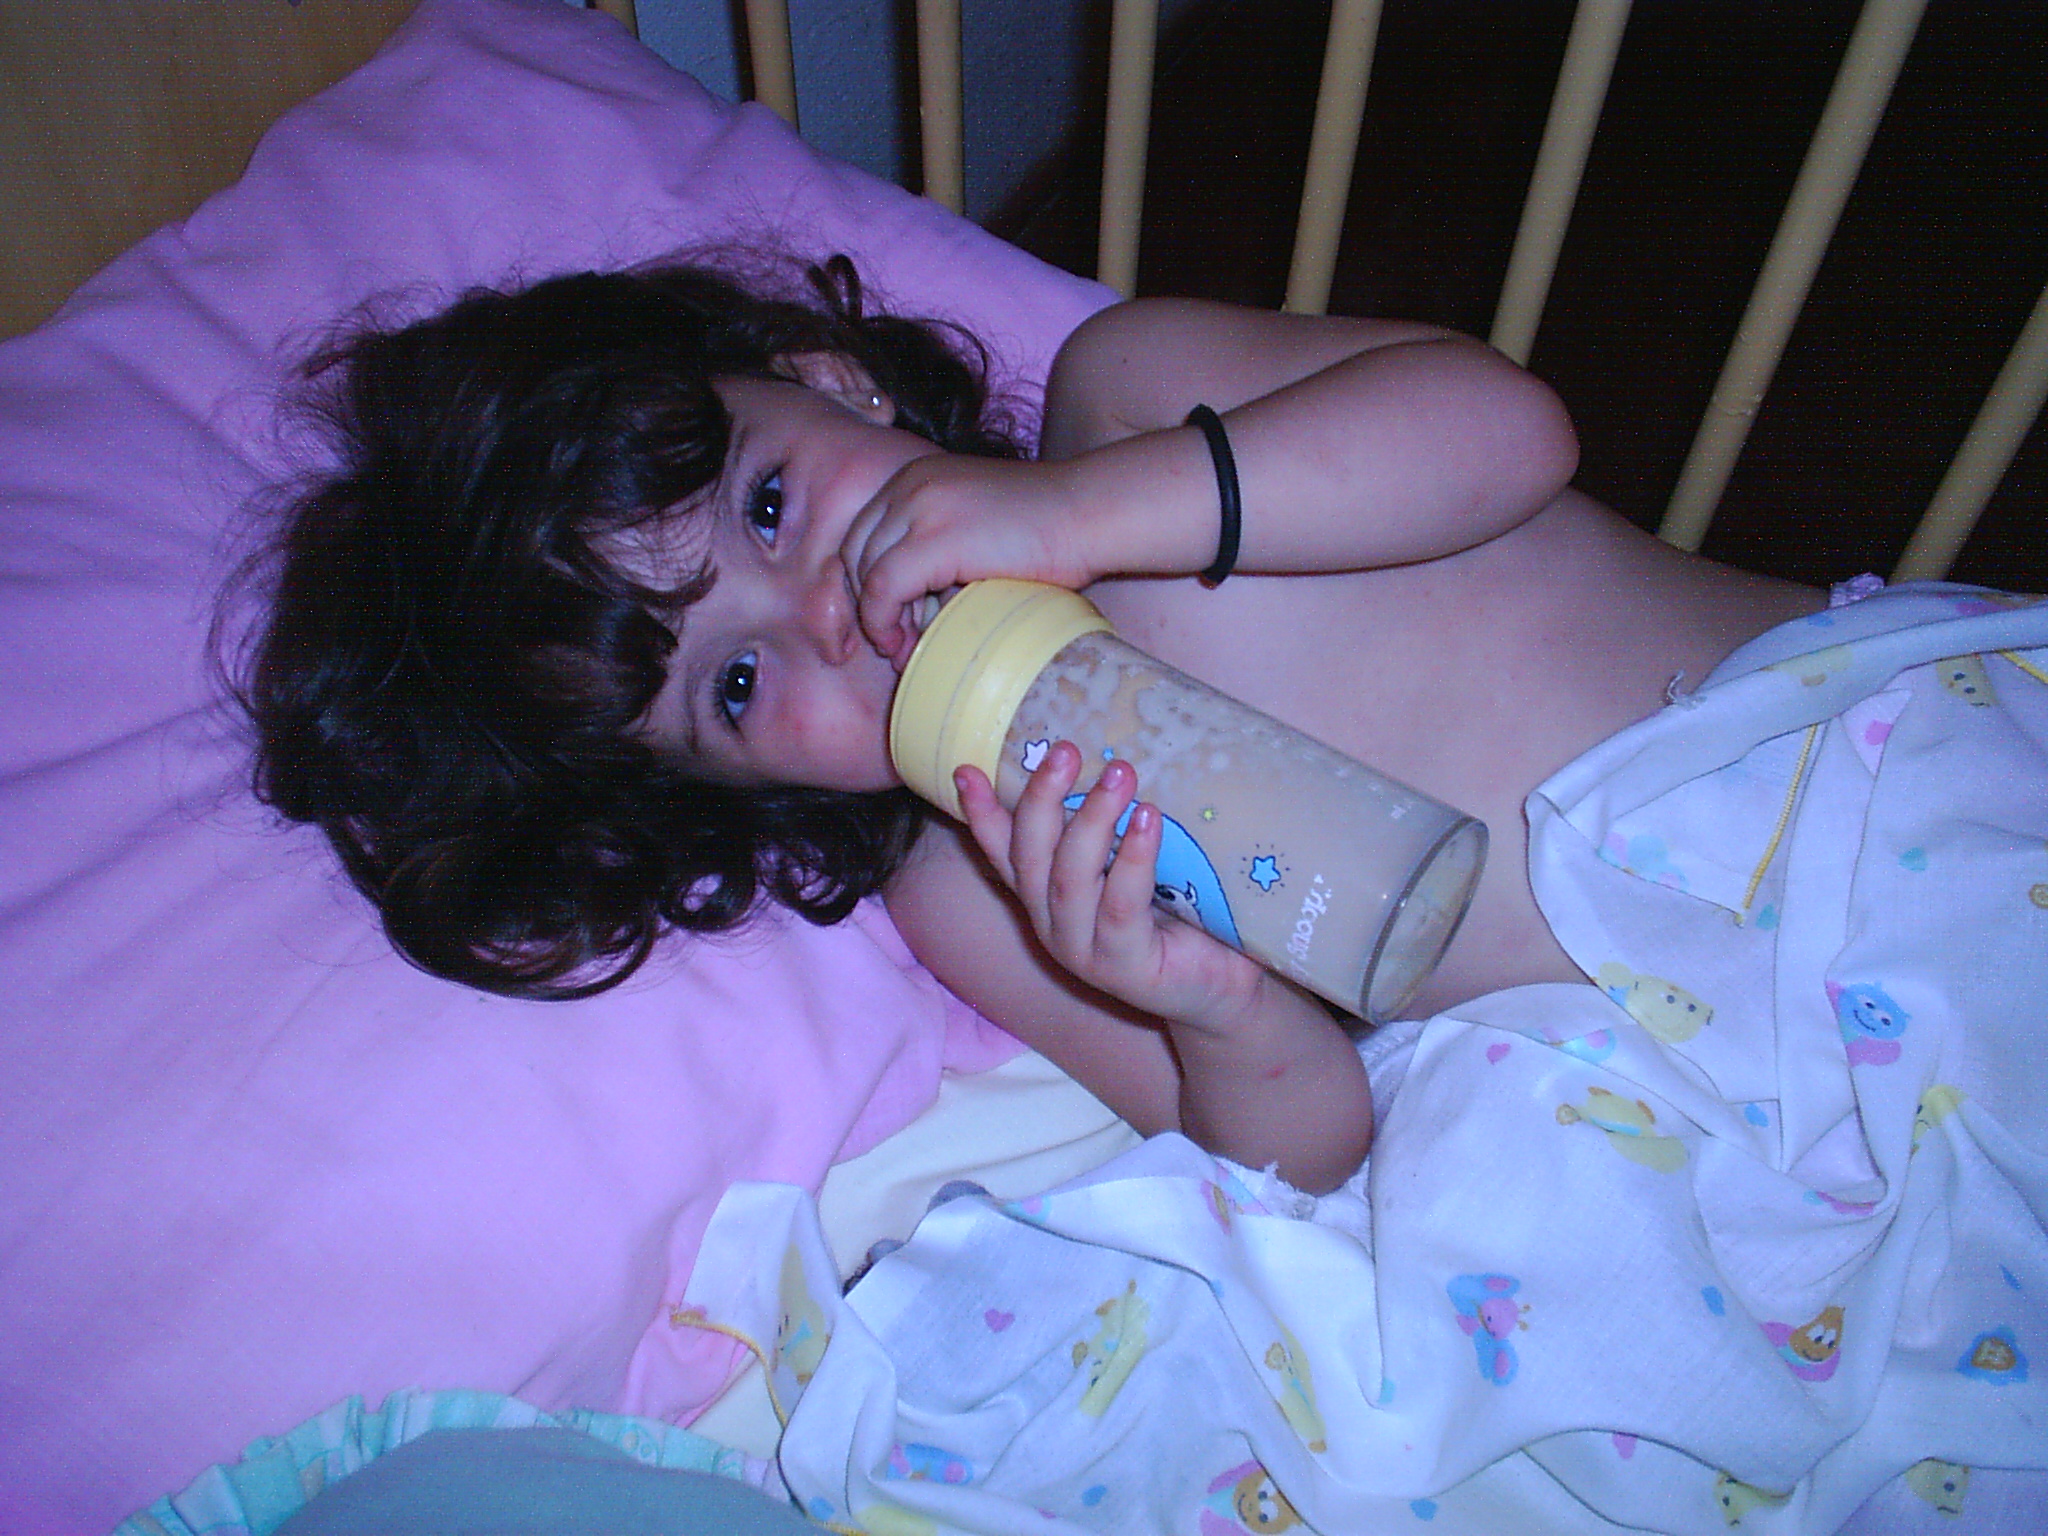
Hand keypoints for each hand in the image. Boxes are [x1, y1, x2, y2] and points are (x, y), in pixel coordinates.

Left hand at [840, 456, 1096, 667]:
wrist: (1090, 513)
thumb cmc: (1051, 528)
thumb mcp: (978, 529)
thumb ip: (941, 553)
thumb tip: (912, 611)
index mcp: (917, 476)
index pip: (865, 532)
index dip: (868, 582)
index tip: (893, 620)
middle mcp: (909, 484)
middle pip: (854, 551)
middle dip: (866, 602)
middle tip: (894, 641)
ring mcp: (918, 508)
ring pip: (863, 571)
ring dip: (877, 618)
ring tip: (905, 649)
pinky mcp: (932, 540)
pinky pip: (883, 587)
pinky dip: (884, 622)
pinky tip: (906, 646)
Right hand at [953, 744, 1265, 1031]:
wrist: (1225, 986)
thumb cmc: (1183, 916)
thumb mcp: (1140, 864)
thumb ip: (1115, 829)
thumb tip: (1116, 755)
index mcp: (1050, 898)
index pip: (1005, 852)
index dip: (981, 814)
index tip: (966, 770)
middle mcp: (1055, 925)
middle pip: (1031, 856)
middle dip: (1043, 798)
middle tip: (1066, 749)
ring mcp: (1085, 952)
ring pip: (1069, 878)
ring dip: (1092, 820)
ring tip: (1119, 773)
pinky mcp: (1126, 968)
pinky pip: (1121, 906)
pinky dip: (1133, 860)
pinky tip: (1147, 819)